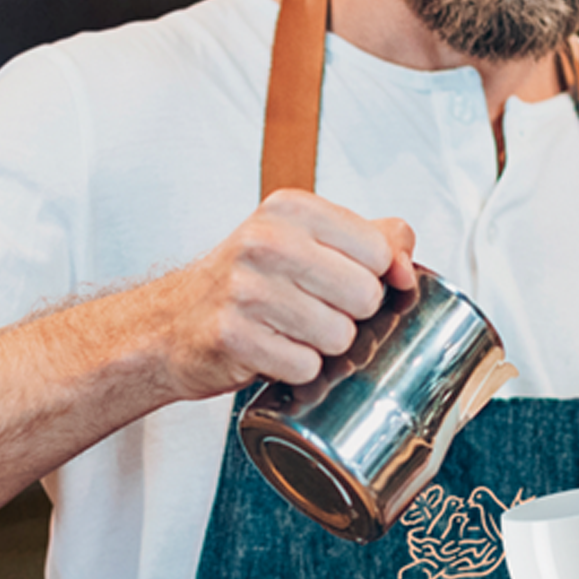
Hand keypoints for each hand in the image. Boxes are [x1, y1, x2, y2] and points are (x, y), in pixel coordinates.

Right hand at [147, 190, 415, 401]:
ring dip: (323, 344)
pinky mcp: (232, 336)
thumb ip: (378, 239)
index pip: (379, 252)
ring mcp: (244, 289)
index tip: (341, 280)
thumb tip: (406, 268)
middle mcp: (265, 242)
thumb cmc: (253, 281)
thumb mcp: (312, 239)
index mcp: (293, 210)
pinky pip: (306, 366)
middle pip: (365, 297)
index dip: (372, 277)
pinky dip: (297, 368)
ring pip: (340, 335)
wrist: (172, 322)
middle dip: (349, 314)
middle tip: (313, 308)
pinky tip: (272, 351)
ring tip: (290, 329)